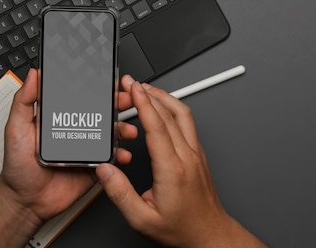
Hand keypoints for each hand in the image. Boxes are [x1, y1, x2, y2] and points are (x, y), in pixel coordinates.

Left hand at [0, 68, 137, 223]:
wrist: (25, 202)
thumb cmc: (17, 168)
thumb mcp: (16, 129)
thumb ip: (24, 101)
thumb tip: (33, 76)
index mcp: (59, 119)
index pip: (81, 98)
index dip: (96, 89)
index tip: (108, 81)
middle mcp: (75, 131)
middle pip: (101, 113)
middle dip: (117, 105)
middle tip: (125, 100)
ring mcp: (85, 149)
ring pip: (110, 135)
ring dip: (123, 129)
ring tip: (127, 130)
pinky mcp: (93, 168)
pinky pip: (111, 159)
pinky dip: (120, 155)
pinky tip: (121, 154)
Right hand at [96, 75, 265, 247]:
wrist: (210, 236)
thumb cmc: (181, 230)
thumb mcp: (142, 219)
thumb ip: (120, 194)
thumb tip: (105, 170)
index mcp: (172, 170)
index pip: (157, 127)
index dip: (143, 104)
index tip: (133, 88)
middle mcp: (187, 158)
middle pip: (170, 115)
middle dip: (150, 94)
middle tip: (133, 83)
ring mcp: (196, 155)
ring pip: (183, 116)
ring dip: (165, 98)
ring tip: (148, 89)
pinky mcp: (200, 157)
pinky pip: (188, 125)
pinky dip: (173, 110)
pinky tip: (164, 110)